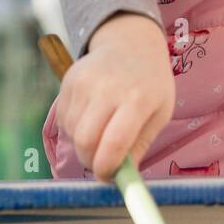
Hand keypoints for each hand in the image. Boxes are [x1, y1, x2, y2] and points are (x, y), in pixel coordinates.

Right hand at [55, 13, 174, 180]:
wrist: (131, 44)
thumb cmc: (151, 84)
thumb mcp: (159, 113)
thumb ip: (140, 146)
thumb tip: (124, 179)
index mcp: (138, 99)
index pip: (115, 142)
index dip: (107, 168)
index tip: (107, 177)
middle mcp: (108, 88)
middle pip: (86, 141)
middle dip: (91, 160)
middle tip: (101, 163)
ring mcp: (85, 82)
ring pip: (73, 132)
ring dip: (84, 144)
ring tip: (101, 132)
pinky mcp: (68, 80)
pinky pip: (64, 119)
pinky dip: (74, 128)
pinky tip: (91, 116)